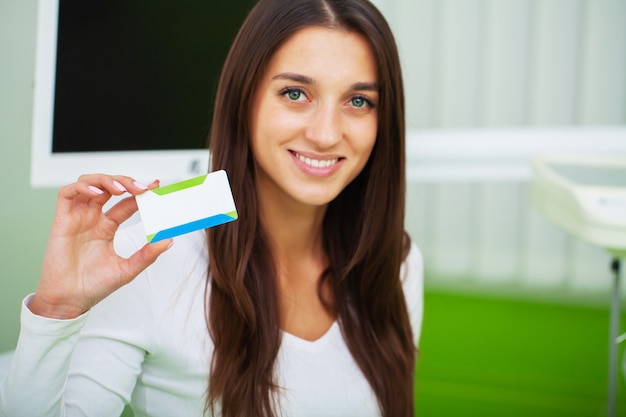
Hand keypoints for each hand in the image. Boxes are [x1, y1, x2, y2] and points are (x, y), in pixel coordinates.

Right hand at [29, 174, 172, 318]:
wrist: (69, 301)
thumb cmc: (94, 286)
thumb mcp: (127, 269)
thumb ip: (147, 254)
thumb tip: (168, 240)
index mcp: (107, 227)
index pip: (126, 202)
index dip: (140, 192)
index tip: (157, 186)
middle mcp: (92, 218)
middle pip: (108, 187)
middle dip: (125, 182)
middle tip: (142, 188)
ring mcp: (77, 218)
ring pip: (88, 183)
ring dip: (106, 180)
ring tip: (121, 189)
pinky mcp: (61, 221)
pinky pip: (67, 194)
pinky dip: (82, 187)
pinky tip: (97, 193)